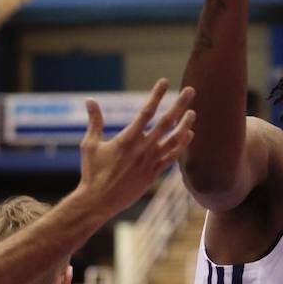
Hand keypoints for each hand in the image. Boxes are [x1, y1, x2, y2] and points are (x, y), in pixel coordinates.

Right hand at [78, 79, 194, 214]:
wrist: (98, 201)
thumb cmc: (92, 172)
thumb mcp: (90, 144)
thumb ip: (94, 121)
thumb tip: (90, 100)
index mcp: (127, 139)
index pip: (146, 112)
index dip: (156, 95)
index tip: (164, 81)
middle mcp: (142, 149)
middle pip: (166, 122)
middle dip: (180, 105)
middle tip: (191, 90)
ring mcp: (150, 162)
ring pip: (174, 140)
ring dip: (185, 125)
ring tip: (193, 113)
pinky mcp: (153, 174)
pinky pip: (172, 157)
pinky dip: (181, 145)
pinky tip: (188, 135)